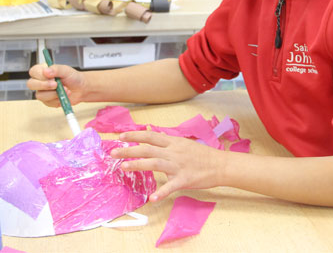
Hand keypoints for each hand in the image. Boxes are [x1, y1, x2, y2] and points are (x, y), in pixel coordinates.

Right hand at [28, 63, 87, 106]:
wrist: (81, 89)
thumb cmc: (73, 77)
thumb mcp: (65, 70)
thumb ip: (55, 69)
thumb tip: (46, 71)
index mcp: (43, 70)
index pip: (34, 72)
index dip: (40, 75)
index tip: (52, 77)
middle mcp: (41, 81)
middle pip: (31, 84)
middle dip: (44, 86)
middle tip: (56, 85)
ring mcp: (43, 92)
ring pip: (40, 95)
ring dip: (54, 94)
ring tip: (65, 90)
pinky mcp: (48, 101)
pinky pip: (48, 103)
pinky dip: (57, 100)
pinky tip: (64, 95)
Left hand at [111, 130, 225, 201]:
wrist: (220, 164)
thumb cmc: (201, 154)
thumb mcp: (183, 142)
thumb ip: (167, 140)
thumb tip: (152, 134)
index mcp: (172, 142)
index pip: (149, 136)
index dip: (134, 135)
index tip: (120, 136)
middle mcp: (173, 152)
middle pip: (147, 148)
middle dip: (129, 149)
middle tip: (113, 152)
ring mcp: (178, 166)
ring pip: (155, 163)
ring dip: (138, 165)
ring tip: (123, 167)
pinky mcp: (185, 180)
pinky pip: (171, 186)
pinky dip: (161, 192)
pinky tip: (152, 198)